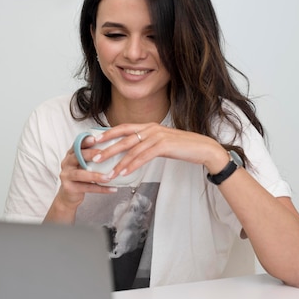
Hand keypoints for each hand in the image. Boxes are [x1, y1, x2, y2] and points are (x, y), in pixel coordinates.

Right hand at [44, 136, 118, 222]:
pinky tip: (112, 189)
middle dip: (90, 154)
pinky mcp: (69, 188)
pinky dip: (101, 189)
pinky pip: (87, 188)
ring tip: (108, 177)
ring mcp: (66, 176)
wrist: (69, 196)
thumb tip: (113, 147)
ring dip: (95, 175)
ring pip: (80, 174)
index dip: (85, 141)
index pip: (77, 145)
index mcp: (70, 155)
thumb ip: (91, 156)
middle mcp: (66, 163)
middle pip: (77, 156)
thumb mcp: (83, 165)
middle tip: (102, 154)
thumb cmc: (80, 177)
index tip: (94, 138)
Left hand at [90, 123, 228, 180]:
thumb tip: (132, 150)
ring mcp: (157, 136)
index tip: (95, 140)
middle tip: (95, 157)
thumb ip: (147, 143)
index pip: (124, 128)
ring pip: (132, 150)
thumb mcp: (161, 142)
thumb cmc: (182, 147)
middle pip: (124, 138)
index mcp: (149, 126)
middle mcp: (151, 128)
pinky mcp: (164, 146)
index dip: (108, 133)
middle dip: (108, 149)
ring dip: (119, 162)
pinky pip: (143, 157)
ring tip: (109, 172)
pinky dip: (132, 165)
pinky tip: (124, 173)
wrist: (203, 148)